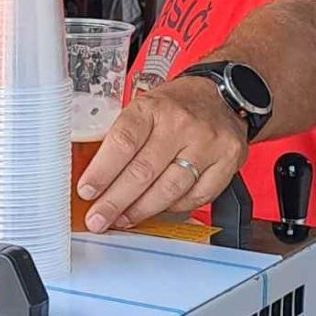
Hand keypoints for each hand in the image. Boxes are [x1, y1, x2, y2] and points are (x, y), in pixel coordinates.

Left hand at [77, 77, 249, 232]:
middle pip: (143, 172)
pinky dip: (174, 208)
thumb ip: (122, 139)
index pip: (123, 142)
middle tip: (98, 218)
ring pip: (170, 190)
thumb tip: (94, 178)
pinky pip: (197, 197)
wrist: (222, 97)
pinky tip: (159, 209)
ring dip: (141, 210)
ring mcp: (208, 143)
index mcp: (153, 107)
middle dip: (115, 201)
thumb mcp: (143, 108)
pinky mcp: (228, 162)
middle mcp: (182, 124)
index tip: (87, 191)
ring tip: (123, 218)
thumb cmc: (176, 106)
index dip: (102, 171)